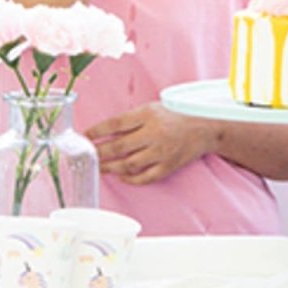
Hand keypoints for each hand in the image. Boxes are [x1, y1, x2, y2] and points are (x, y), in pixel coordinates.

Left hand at [86, 101, 210, 184]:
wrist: (203, 130)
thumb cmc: (173, 117)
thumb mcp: (152, 109)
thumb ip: (131, 119)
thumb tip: (104, 132)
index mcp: (148, 114)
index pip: (116, 123)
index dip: (98, 131)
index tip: (85, 136)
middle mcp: (154, 133)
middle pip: (119, 145)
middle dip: (99, 152)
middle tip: (86, 156)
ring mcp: (161, 152)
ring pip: (129, 164)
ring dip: (110, 167)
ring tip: (98, 168)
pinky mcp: (168, 166)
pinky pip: (144, 177)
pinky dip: (130, 179)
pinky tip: (120, 176)